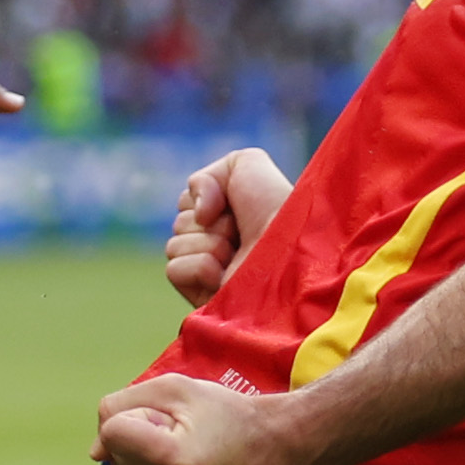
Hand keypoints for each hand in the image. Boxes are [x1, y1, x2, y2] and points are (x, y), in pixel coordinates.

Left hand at [93, 372, 293, 464]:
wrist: (279, 453)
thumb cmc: (229, 414)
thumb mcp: (176, 389)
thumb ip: (122, 405)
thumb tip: (95, 451)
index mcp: (173, 461)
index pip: (112, 430)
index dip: (139, 414)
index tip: (175, 419)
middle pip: (116, 453)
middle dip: (141, 436)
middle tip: (187, 436)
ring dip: (145, 457)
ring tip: (190, 455)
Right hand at [161, 145, 292, 301]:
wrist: (290, 247)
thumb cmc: (276, 207)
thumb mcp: (246, 164)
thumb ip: (207, 175)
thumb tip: (196, 214)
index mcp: (227, 220)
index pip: (186, 203)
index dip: (207, 196)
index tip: (236, 204)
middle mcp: (219, 248)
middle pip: (179, 222)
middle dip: (208, 221)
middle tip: (239, 231)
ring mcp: (210, 277)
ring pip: (174, 245)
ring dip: (207, 242)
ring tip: (236, 253)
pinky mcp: (204, 300)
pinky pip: (174, 270)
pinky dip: (199, 265)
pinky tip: (224, 273)